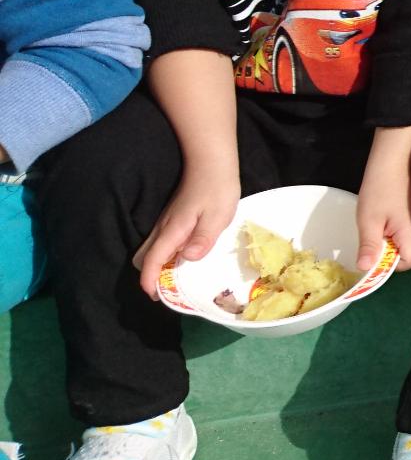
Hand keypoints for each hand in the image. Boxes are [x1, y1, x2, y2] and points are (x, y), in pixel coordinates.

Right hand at [134, 168, 239, 298]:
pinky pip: (161, 241)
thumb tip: (188, 258)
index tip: (155, 297)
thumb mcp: (217, 216)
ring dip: (158, 265)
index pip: (151, 260)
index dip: (149, 280)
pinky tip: (184, 256)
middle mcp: (163, 228)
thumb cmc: (217, 188)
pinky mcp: (173, 217)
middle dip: (150, 275)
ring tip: (179, 277)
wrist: (210, 161)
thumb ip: (203, 238)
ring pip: (151, 249)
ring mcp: (166, 221)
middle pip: (144, 257)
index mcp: (172, 231)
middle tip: (169, 289)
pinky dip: (165, 254)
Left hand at [356, 154, 410, 271]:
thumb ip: (369, 247)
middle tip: (375, 237)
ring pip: (407, 244)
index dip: (393, 264)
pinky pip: (407, 234)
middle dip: (392, 254)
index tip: (376, 253)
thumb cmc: (380, 188)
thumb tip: (364, 269)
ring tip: (378, 226)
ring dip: (392, 243)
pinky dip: (394, 233)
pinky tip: (384, 219)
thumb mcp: (368, 220)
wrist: (393, 160)